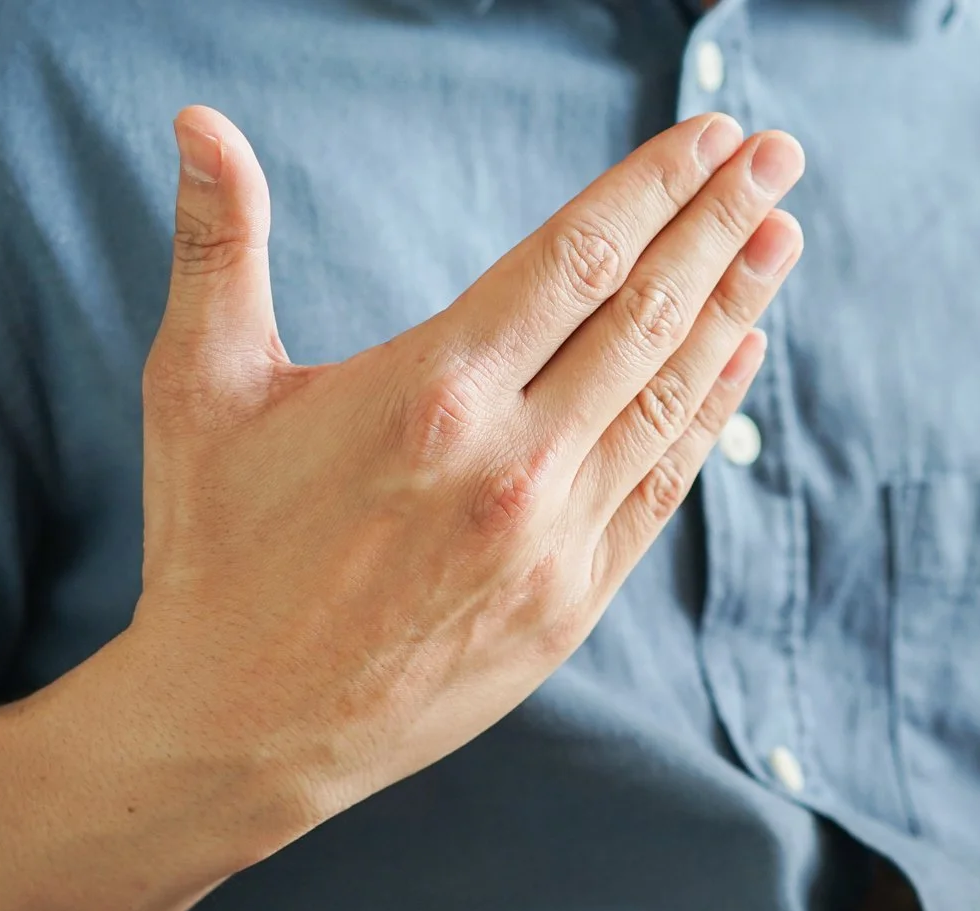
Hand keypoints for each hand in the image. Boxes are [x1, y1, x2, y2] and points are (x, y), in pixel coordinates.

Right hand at [126, 105, 804, 831]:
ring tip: (781, 234)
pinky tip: (741, 351)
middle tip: (779, 156)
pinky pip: (661, 486)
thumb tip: (198, 115)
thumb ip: (218, 242)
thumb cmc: (213, 548)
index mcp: (431, 393)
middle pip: (645, 315)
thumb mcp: (201, 385)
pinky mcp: (571, 604)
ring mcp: (552, 539)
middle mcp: (510, 462)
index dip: (653, 188)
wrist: (239, 726)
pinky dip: (709, 413)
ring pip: (668, 397)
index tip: (709, 137)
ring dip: (735, 307)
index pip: (576, 259)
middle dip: (721, 224)